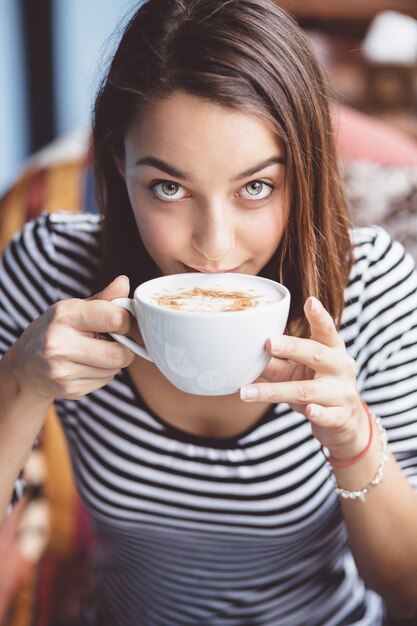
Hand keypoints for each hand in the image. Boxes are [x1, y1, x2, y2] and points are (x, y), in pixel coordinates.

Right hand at [7, 275, 135, 401]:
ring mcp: (62, 370)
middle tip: (116, 341)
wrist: (27, 364)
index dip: (128, 322)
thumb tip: (124, 282)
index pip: (115, 318)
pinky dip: (104, 374)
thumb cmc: (56, 330)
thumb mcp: (75, 308)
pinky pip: (105, 381)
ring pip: (114, 369)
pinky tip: (88, 365)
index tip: (123, 322)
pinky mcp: (69, 389)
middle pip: (119, 354)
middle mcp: (59, 343)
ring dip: (114, 361)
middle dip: (125, 348)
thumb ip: (104, 299)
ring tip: (97, 352)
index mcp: (64, 315)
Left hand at [240, 296, 368, 460]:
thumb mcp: (298, 370)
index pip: (325, 330)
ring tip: (246, 393)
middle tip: (268, 342)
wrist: (344, 421)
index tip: (310, 301)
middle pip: (316, 354)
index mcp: (331, 349)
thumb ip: (276, 360)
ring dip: (274, 392)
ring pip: (307, 390)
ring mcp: (342, 392)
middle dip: (292, 347)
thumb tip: (241, 351)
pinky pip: (327, 415)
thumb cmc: (317, 386)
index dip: (318, 316)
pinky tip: (309, 411)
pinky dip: (318, 414)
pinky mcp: (340, 416)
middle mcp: (340, 367)